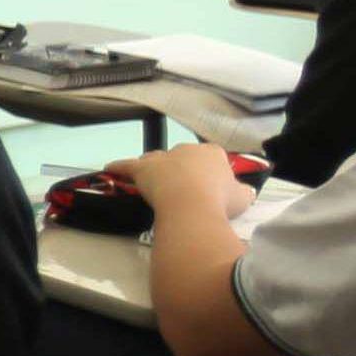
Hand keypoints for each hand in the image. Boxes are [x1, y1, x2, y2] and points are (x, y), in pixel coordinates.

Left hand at [107, 140, 243, 219]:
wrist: (193, 205)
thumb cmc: (220, 202)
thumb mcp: (243, 198)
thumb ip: (243, 192)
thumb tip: (246, 192)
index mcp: (213, 153)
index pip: (212, 158)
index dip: (210, 174)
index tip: (210, 189)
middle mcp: (187, 149)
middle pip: (182, 158)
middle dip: (183, 171)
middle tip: (185, 191)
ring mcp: (164, 157)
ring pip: (157, 159)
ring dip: (156, 168)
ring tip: (155, 181)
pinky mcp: (143, 169)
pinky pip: (128, 166)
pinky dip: (119, 167)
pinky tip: (110, 168)